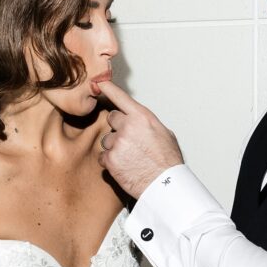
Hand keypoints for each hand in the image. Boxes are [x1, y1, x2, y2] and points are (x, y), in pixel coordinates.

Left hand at [98, 81, 183, 197]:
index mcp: (142, 117)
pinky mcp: (110, 159)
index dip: (108, 88)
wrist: (165, 185)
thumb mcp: (164, 134)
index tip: (98, 81)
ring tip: (130, 158)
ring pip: (107, 140)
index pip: (120, 98)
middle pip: (112, 119)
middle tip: (130, 142)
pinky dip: (111, 162)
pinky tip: (125, 167)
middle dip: (118, 128)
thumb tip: (140, 122)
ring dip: (115, 147)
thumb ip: (147, 124)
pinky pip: (103, 156)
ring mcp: (118, 143)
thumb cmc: (168, 161)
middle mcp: (128, 127)